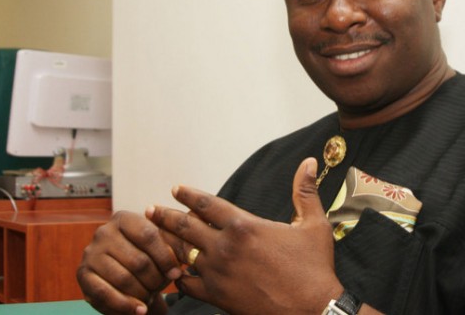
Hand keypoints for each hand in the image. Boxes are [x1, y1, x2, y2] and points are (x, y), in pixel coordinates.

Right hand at [77, 211, 182, 314]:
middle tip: (162, 287)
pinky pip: (105, 293)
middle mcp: (104, 232)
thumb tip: (193, 230)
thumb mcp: (162, 245)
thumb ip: (174, 238)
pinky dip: (126, 305)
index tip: (177, 273)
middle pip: (137, 260)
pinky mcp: (83, 275)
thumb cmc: (150, 261)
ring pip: (123, 278)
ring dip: (142, 292)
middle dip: (155, 279)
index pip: (148, 235)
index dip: (165, 257)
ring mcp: (91, 253)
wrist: (128, 282)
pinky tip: (140, 310)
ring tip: (152, 296)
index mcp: (124, 218)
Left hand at [147, 157, 342, 313]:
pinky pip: (188, 284)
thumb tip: (309, 163)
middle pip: (186, 226)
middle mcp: (225, 246)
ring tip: (157, 240)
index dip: (189, 195)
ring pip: (183, 254)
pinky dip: (180, 277)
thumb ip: (305, 192)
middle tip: (150, 211)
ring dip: (169, 245)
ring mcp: (218, 273)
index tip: (176, 189)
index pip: (207, 204)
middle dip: (165, 217)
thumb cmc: (314, 267)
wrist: (312, 309)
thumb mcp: (313, 224)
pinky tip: (177, 274)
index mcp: (245, 226)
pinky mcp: (217, 296)